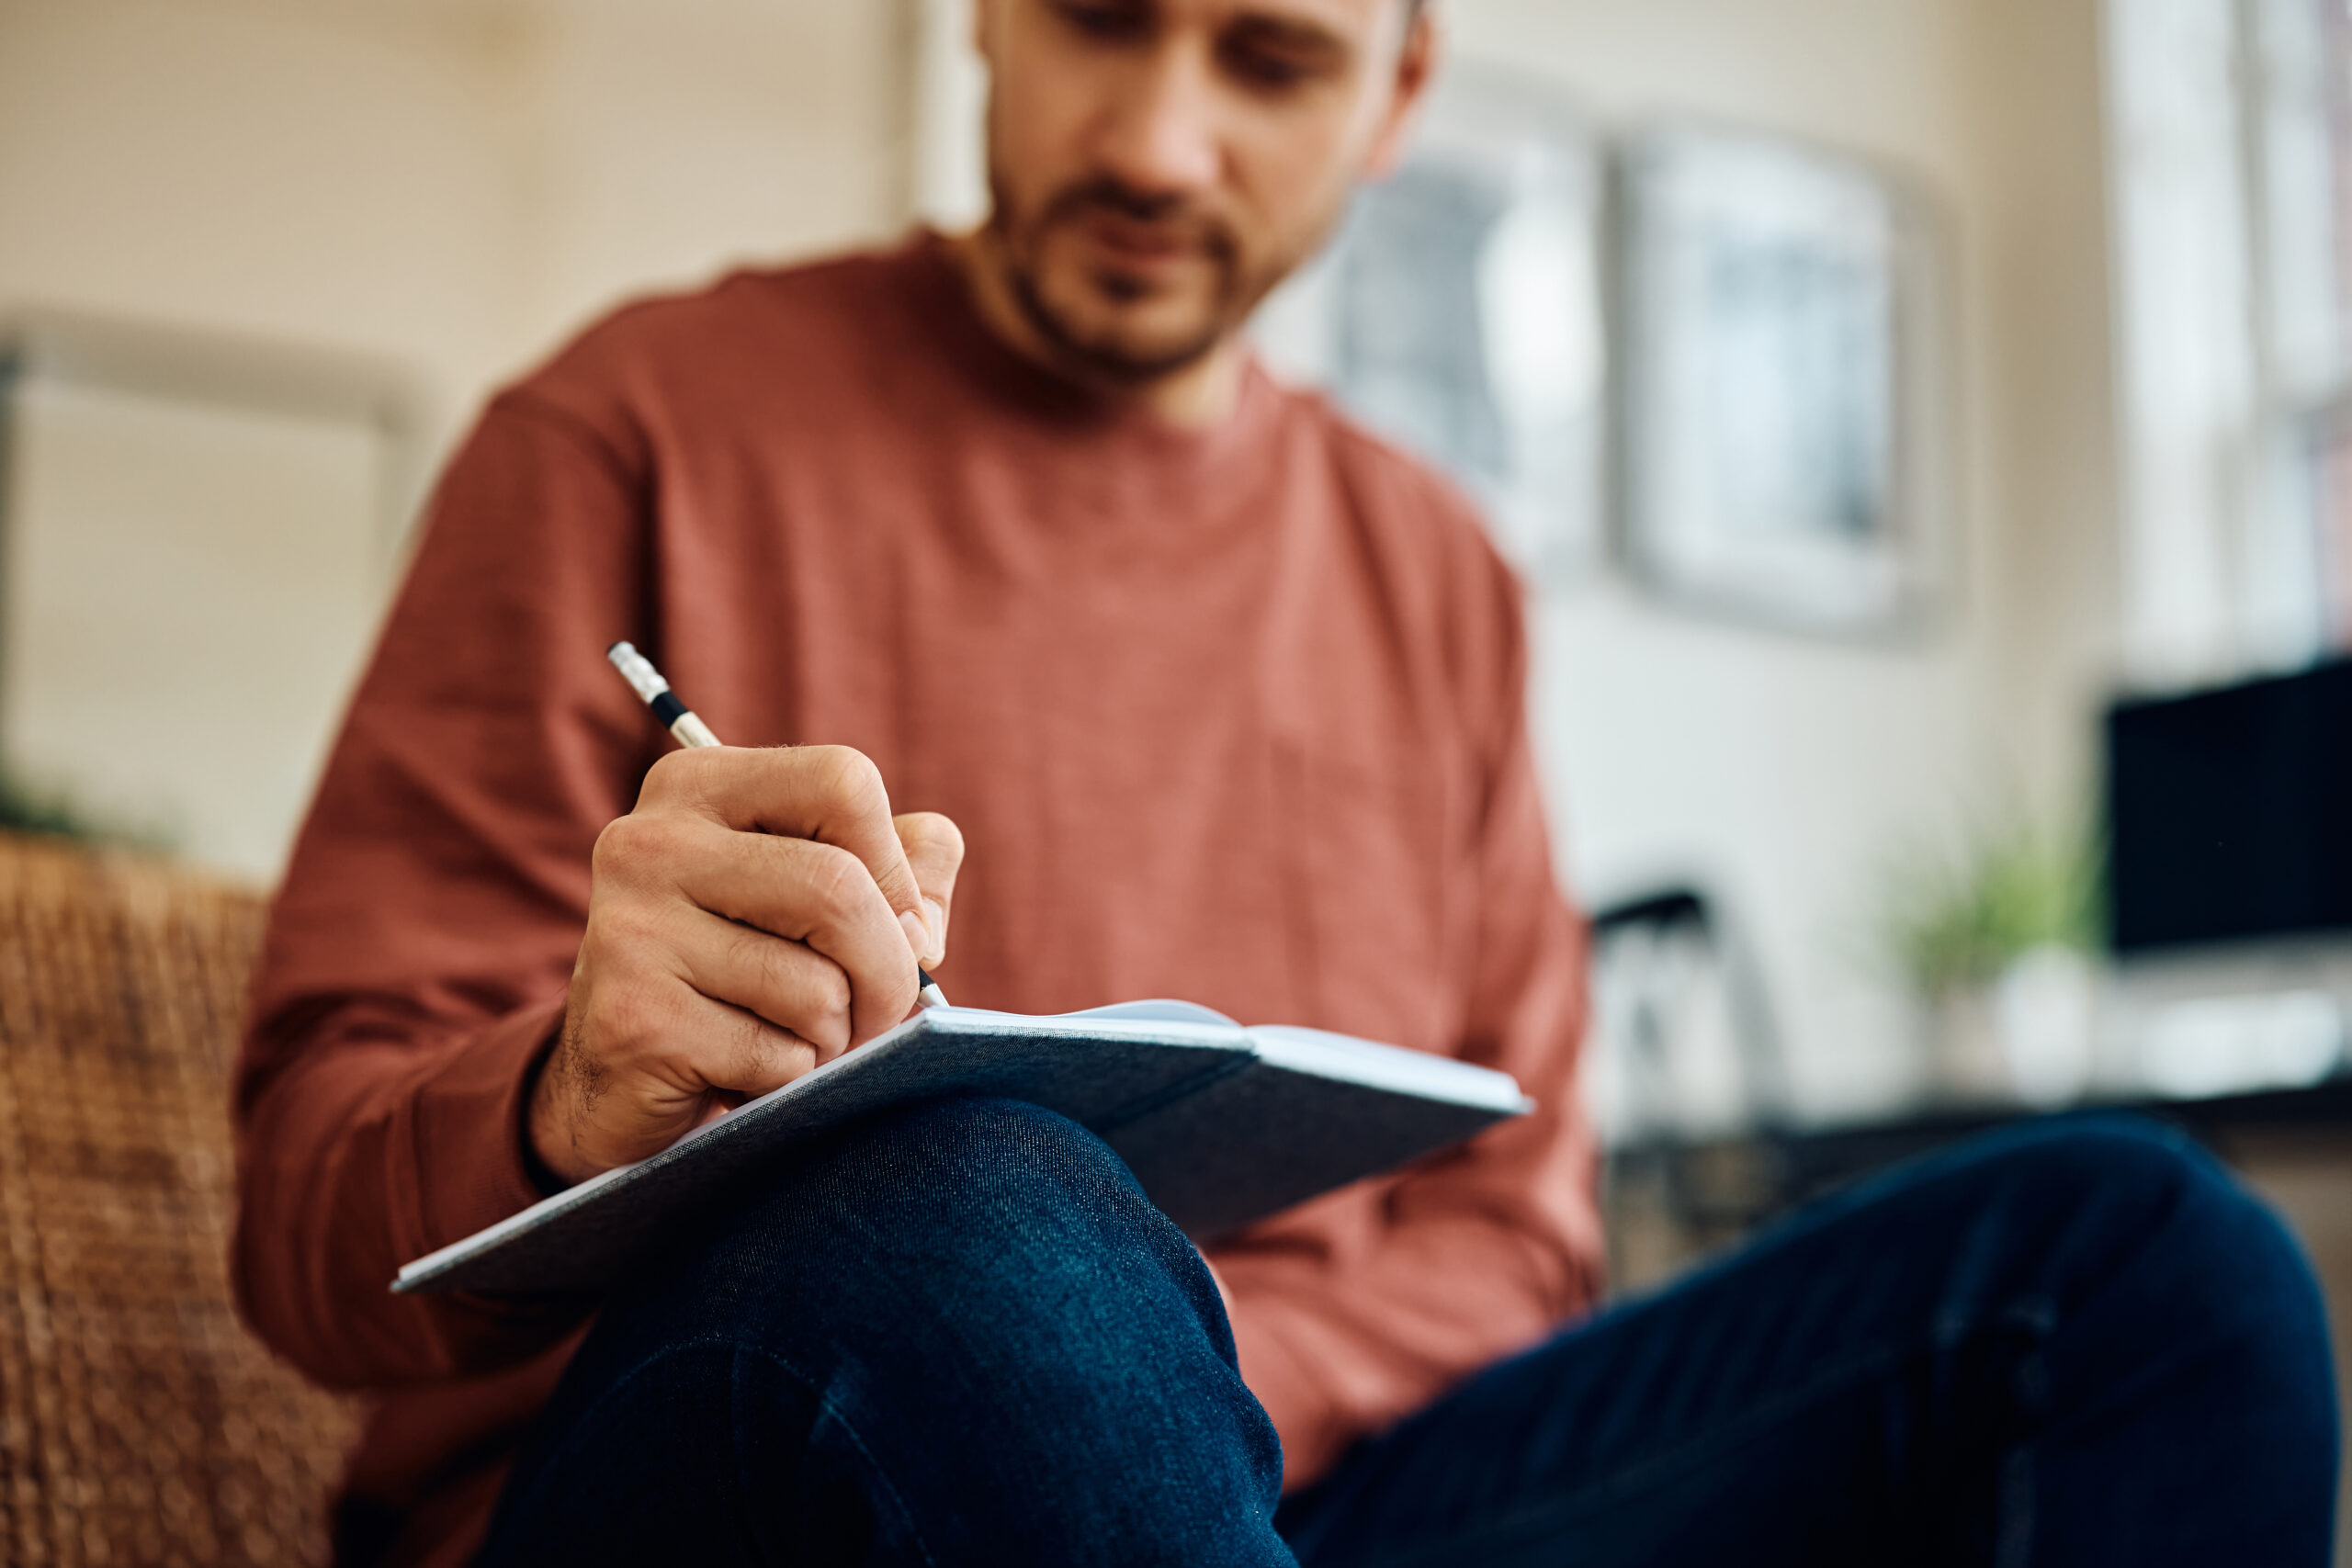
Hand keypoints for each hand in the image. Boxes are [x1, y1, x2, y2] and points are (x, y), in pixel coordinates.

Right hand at [531, 744, 962, 1185]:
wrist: (617, 1076)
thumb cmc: (746, 972)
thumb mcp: (822, 896)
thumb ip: (905, 868)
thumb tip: (922, 924)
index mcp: (699, 784)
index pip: (843, 781)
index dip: (896, 866)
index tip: (897, 924)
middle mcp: (650, 841)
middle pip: (839, 887)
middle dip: (888, 971)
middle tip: (874, 1011)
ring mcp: (632, 929)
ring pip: (817, 986)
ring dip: (835, 1037)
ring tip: (790, 1038)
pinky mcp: (632, 1019)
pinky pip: (777, 1055)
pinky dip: (788, 1081)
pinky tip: (742, 1073)